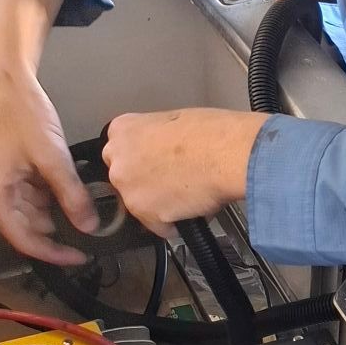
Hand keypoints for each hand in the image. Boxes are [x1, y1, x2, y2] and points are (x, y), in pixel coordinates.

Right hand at [0, 0, 99, 261]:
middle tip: (88, 230)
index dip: (54, 252)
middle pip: (21, 225)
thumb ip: (71, 195)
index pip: (24, 240)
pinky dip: (40, 192)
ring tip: (80, 206)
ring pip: (22, 208)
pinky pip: (17, 191)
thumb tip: (90, 227)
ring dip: (49, 208)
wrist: (1, 73)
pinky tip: (63, 187)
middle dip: (54, 228)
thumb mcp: (52, 157)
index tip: (82, 256)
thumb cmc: (21, 112)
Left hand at [103, 108, 266, 234]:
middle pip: (125, 179)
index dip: (142, 160)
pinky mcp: (144, 213)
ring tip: (185, 195)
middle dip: (145, 183)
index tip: (153, 164)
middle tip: (171, 180)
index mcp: (123, 130)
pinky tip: (189, 209)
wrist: (227, 155)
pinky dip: (172, 223)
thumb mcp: (175, 119)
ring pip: (139, 204)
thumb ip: (155, 137)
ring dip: (158, 204)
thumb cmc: (212, 133)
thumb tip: (162, 150)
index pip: (120, 151)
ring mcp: (129, 188)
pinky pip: (157, 226)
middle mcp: (118, 159)